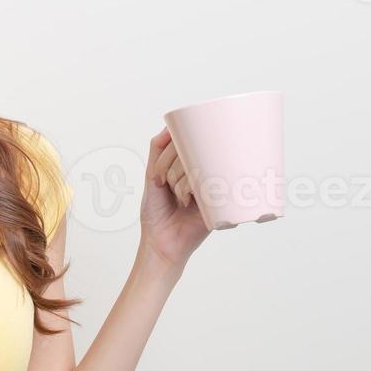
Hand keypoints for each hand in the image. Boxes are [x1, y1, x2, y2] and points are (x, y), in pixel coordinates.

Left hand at [142, 128, 210, 267]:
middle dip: (171, 167)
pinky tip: (188, 202)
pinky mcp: (219, 199)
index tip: (160, 173)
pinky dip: (190, 188)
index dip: (171, 151)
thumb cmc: (156, 214)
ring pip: (197, 164)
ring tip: (178, 198)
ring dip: (180, 181)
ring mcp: (211, 185)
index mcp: (188, 167)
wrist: (162, 243)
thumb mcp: (152, 177)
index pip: (184, 143)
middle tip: (164, 185)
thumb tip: (169, 126)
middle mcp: (201, 174)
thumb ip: (158, 152)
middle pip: (190, 151)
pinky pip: (208, 179)